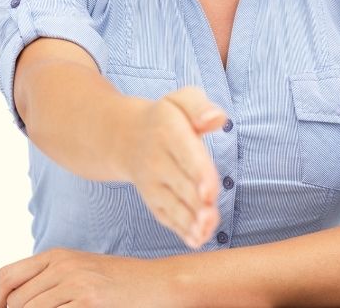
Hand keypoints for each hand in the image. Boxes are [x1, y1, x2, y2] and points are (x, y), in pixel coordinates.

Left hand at [0, 250, 167, 307]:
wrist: (157, 283)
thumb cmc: (119, 282)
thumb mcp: (81, 271)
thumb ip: (50, 281)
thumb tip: (13, 303)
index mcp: (59, 255)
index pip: (7, 276)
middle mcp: (63, 265)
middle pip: (15, 301)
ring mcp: (76, 283)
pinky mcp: (87, 302)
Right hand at [118, 86, 224, 248]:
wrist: (123, 137)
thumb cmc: (165, 116)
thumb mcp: (182, 99)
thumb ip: (200, 106)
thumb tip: (216, 119)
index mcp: (168, 131)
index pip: (186, 154)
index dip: (198, 174)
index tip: (209, 192)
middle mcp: (157, 161)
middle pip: (181, 185)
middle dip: (197, 204)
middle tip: (211, 219)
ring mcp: (152, 184)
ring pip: (172, 205)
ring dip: (189, 222)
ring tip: (205, 233)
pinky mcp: (152, 199)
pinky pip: (166, 216)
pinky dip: (181, 230)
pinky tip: (197, 240)